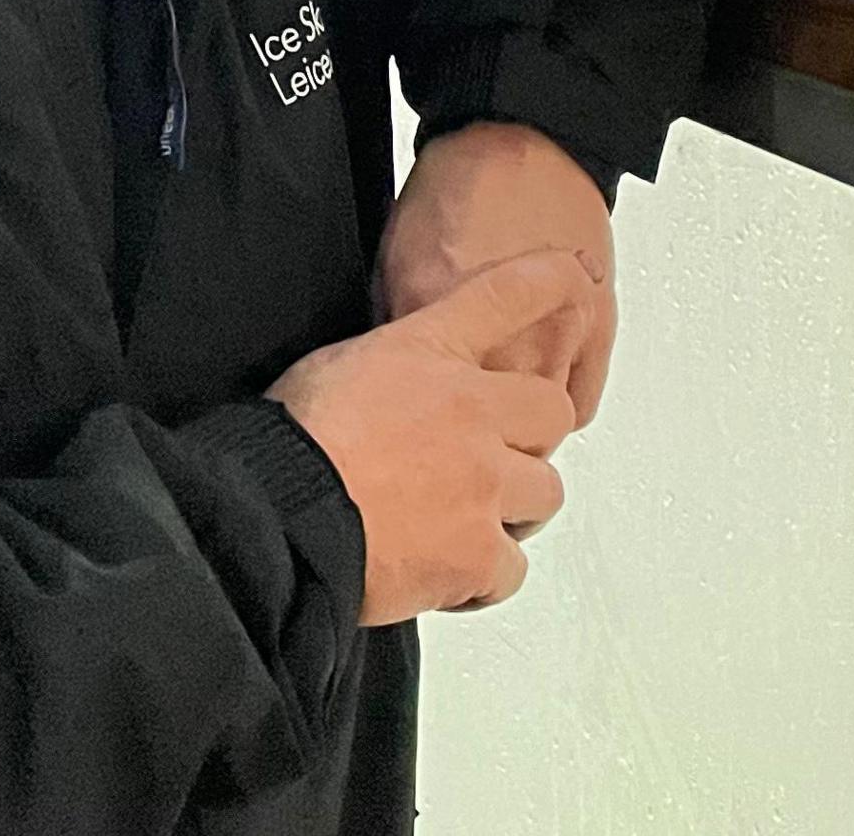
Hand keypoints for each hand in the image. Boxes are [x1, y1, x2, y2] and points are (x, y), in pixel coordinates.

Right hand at [265, 250, 592, 626]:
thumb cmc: (289, 443)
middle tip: (493, 457)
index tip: (576, 275)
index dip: (550, 282)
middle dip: (530, 437)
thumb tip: (403, 389)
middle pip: (552, 413)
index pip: (506, 296)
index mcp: (429, 353)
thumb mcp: (338, 367)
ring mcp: (482, 484)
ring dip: (512, 509)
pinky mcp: (477, 554)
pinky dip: (483, 579)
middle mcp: (471, 411)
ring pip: (544, 494)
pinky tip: (446, 574)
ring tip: (464, 522)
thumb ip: (394, 370)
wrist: (277, 515)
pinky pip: (511, 569)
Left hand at [379, 122, 617, 428]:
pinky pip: (581, 401)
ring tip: (502, 410)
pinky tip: (540, 383)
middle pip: (496, 441)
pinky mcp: (597, 331)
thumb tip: (393, 390)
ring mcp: (560, 341)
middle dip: (477, 446)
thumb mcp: (394, 266)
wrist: (521, 145)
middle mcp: (509, 346)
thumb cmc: (456, 194)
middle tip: (460, 435)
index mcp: (444, 331)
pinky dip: (559, 402)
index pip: (434, 425)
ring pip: (542, 429)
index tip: (418, 447)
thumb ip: (400, 339)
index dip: (425, 445)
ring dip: (521, 428)